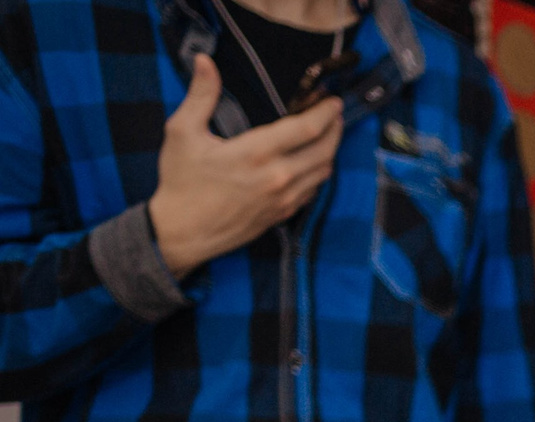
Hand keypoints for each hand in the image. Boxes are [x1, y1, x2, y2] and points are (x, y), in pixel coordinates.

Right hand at [147, 55, 342, 276]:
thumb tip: (205, 61)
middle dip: (335, 129)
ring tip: (329, 133)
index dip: (325, 112)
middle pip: (324, 150)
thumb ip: (201, 95)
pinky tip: (314, 161)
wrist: (183, 231)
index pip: (306, 129)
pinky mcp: (284, 213)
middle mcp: (277, 177)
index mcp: (255, 153)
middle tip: (335, 113)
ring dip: (330, 150)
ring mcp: (284, 199)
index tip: (332, 100)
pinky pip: (313, 190)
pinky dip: (319, 172)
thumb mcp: (183, 132)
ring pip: (323, 172)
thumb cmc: (181, 181)